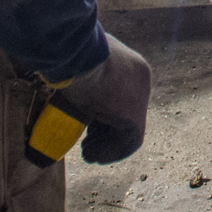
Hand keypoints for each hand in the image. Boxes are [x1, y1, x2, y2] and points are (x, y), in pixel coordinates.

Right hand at [55, 30, 152, 163]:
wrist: (76, 57)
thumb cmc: (72, 56)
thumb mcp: (84, 63)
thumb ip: (87, 73)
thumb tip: (69, 81)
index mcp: (132, 65)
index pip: (122, 94)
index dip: (104, 114)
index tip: (88, 125)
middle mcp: (142, 80)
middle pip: (125, 112)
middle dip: (106, 129)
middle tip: (87, 142)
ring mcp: (140, 98)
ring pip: (128, 130)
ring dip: (108, 145)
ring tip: (88, 154)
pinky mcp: (134, 115)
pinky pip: (129, 142)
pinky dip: (111, 153)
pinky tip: (93, 156)